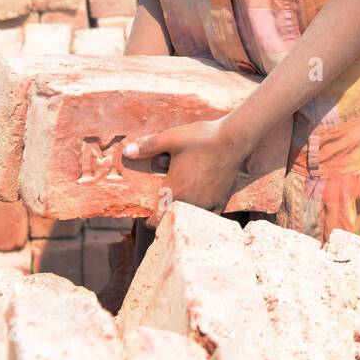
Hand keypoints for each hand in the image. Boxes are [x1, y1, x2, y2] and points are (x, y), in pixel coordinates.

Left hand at [123, 117, 247, 227]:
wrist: (233, 139)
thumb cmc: (201, 138)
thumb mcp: (171, 138)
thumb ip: (148, 146)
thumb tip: (126, 151)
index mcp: (174, 191)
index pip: (156, 220)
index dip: (149, 220)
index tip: (148, 215)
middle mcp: (190, 202)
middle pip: (172, 221)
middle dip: (165, 217)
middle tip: (164, 208)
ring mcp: (207, 203)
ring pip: (190, 220)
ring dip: (183, 216)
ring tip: (181, 206)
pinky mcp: (221, 201)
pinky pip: (209, 217)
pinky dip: (203, 215)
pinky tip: (201, 207)